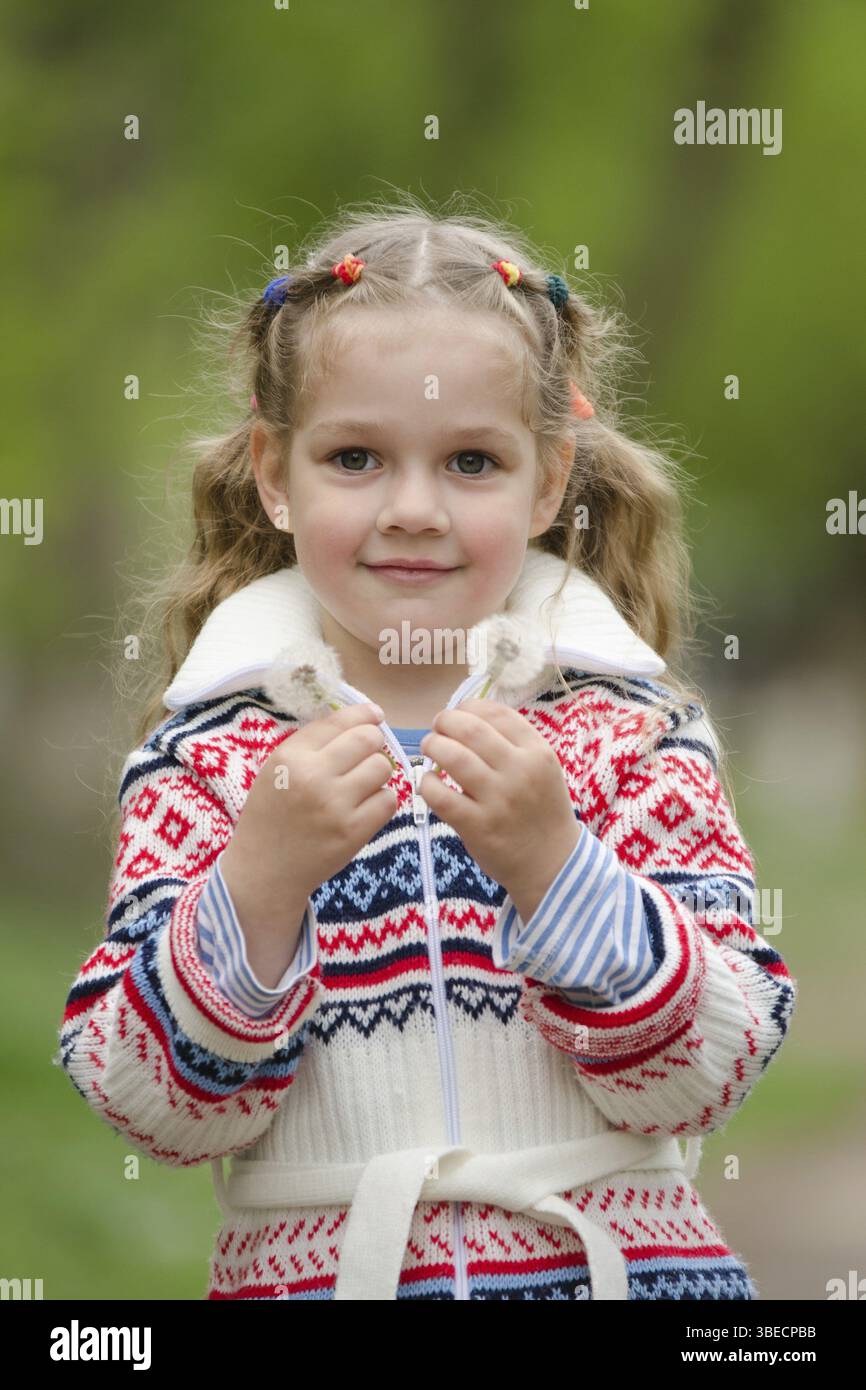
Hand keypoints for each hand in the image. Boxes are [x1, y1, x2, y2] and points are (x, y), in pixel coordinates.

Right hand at [220, 702, 396, 946]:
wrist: (264, 871)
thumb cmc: (272, 815)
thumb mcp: (277, 769)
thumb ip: (313, 743)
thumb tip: (364, 718)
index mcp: (290, 756)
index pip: (339, 721)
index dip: (364, 714)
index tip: (375, 715)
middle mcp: (313, 776)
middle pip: (368, 739)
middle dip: (374, 742)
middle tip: (367, 755)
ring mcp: (335, 805)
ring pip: (383, 767)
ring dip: (378, 773)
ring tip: (361, 785)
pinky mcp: (353, 832)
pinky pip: (388, 800)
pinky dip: (381, 801)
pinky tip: (364, 808)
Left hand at [418, 698, 582, 920]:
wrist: (553, 862)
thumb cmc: (542, 810)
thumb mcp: (542, 768)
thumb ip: (514, 742)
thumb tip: (468, 715)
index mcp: (538, 752)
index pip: (495, 713)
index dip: (467, 708)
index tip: (457, 714)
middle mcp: (520, 771)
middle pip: (470, 729)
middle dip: (444, 722)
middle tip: (436, 729)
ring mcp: (498, 799)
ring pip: (452, 756)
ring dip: (433, 746)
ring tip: (430, 749)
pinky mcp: (478, 826)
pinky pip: (439, 795)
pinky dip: (427, 783)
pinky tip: (429, 783)